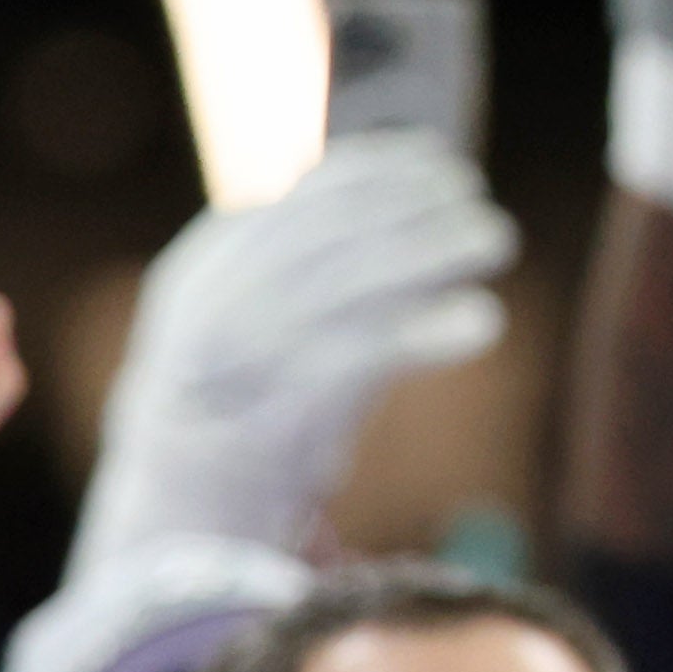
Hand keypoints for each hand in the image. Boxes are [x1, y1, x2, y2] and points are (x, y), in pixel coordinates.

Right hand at [72, 133, 516, 577]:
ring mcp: (241, 361)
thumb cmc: (241, 408)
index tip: (436, 156)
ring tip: (496, 239)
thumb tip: (416, 202)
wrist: (176, 515)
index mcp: (205, 269)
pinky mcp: (276, 418)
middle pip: (334, 233)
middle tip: (479, 201)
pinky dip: (432, 332)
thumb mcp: (256, 321)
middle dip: (415, 207)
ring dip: (435, 252)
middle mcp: (214, 305)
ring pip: (355, 283)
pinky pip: (367, 357)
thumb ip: (314, 266)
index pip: (298, 198)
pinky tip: (484, 321)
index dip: (376, 168)